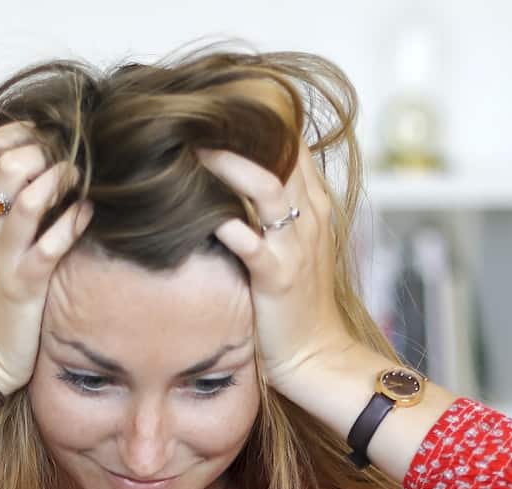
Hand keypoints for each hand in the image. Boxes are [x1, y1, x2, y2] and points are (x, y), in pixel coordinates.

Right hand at [0, 122, 94, 394]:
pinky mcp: (24, 283)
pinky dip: (73, 224)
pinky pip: (51, 244)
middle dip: (46, 153)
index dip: (23, 132)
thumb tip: (34, 169)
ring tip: (79, 180)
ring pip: (27, 198)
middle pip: (9, 163)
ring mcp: (2, 253)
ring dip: (60, 182)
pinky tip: (88, 214)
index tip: (51, 136)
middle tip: (70, 160)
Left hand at [195, 141, 360, 403]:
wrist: (316, 356)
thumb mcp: (294, 245)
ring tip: (194, 151)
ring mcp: (296, 246)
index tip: (219, 110)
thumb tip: (234, 180)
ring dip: (231, 167)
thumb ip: (274, 209)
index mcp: (314, 204)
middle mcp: (310, 217)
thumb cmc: (297, 302)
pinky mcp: (278, 277)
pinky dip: (229, 225)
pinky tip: (204, 215)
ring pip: (269, 188)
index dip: (260, 122)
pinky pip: (253, 243)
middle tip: (195, 116)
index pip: (293, 144)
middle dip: (241, 132)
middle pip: (282, 154)